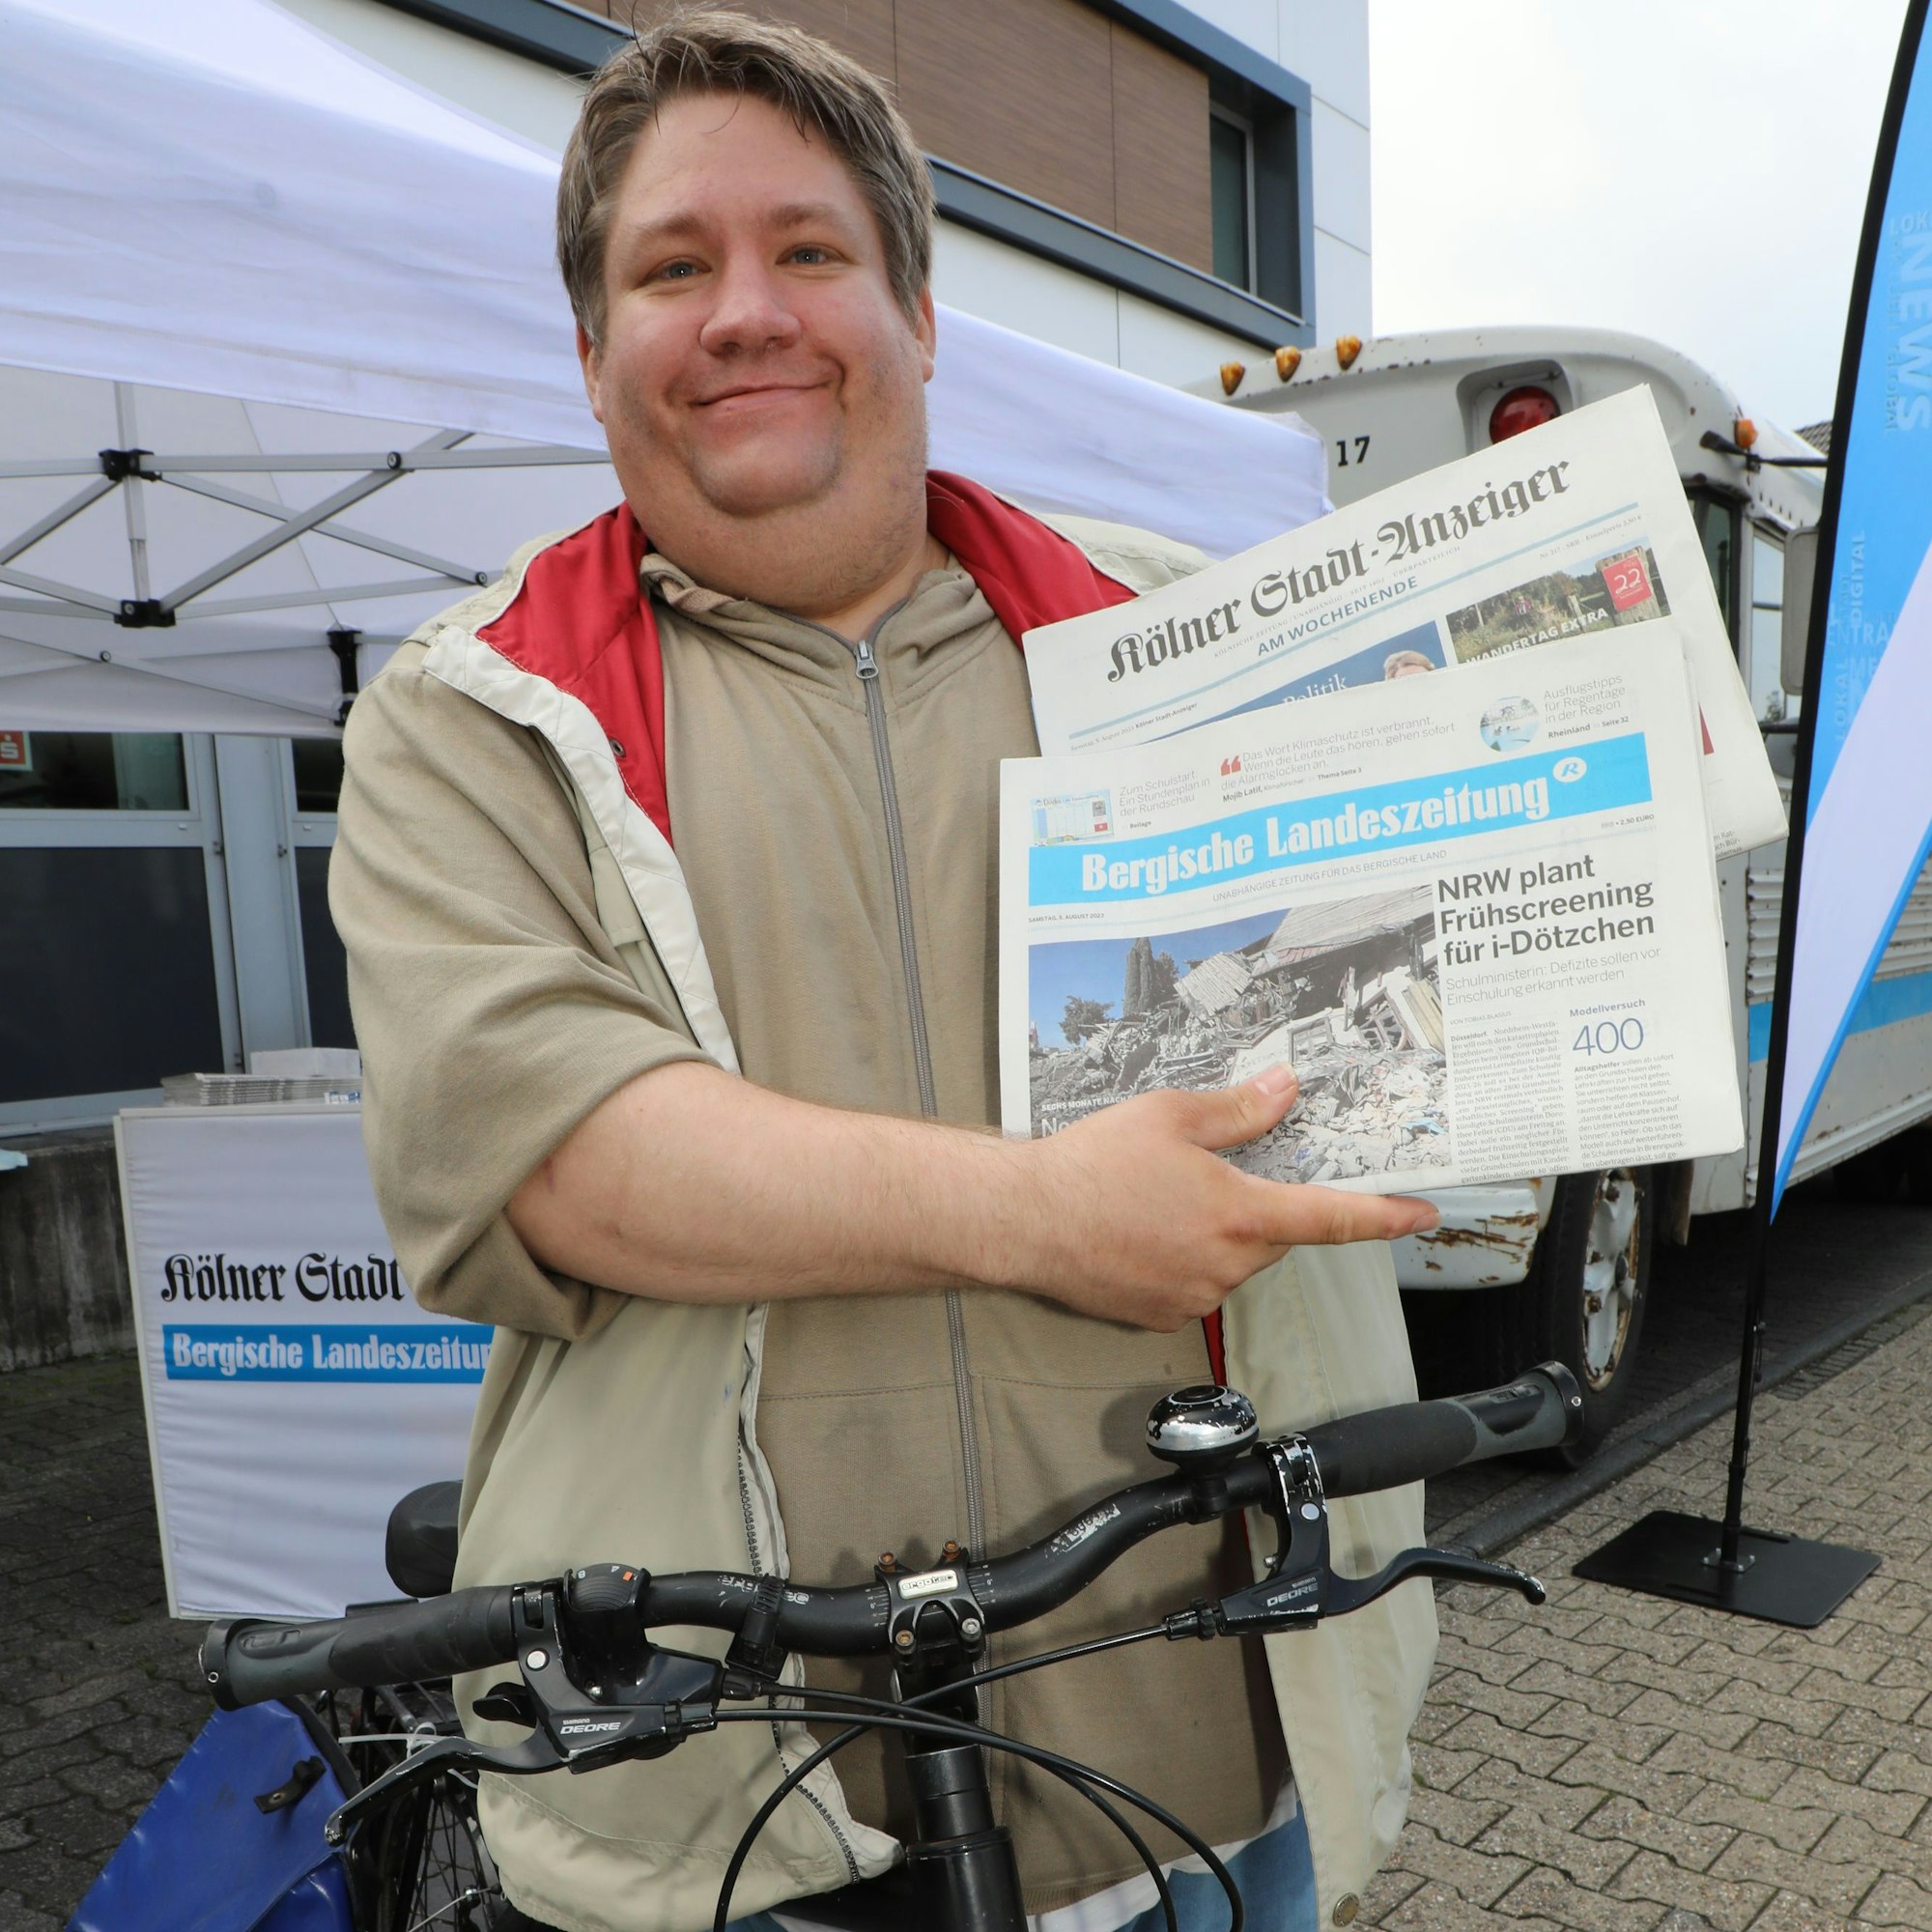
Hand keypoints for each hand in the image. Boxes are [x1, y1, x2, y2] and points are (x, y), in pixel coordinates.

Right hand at [1016, 1066, 1439, 1331]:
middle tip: (1215, 1172)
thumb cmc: (1090, 1166)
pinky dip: (1184, 1257)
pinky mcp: (1161, 1314)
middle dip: (1259, 1204)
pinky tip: (1143, 1229)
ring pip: (1233, 1260)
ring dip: (1218, 1231)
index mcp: (1239, 1214)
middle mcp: (1226, 1264)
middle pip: (1274, 1235)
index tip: (1420, 1213)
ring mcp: (1194, 1295)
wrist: (1023, 1220)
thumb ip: (1237, 1109)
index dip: (1384, 1216)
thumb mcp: (1170, 1117)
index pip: (1332, 1218)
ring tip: (1161, 1197)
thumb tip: (1284, 1091)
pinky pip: (1196, 1283)